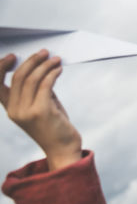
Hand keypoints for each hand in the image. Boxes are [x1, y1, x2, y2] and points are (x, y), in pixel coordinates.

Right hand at [0, 50, 81, 170]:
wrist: (63, 150)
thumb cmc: (54, 129)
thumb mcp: (42, 108)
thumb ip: (38, 92)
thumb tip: (43, 69)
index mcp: (11, 110)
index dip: (2, 67)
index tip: (14, 56)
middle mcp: (15, 111)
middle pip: (18, 77)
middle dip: (32, 61)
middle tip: (45, 53)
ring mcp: (27, 111)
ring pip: (33, 79)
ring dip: (45, 65)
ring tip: (56, 60)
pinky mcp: (42, 111)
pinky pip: (46, 84)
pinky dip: (52, 73)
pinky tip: (58, 69)